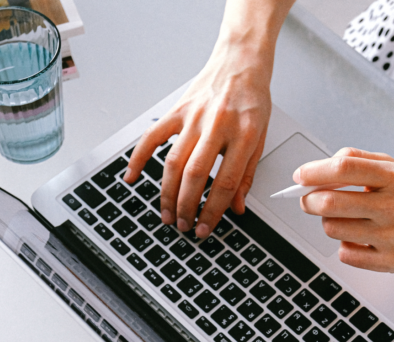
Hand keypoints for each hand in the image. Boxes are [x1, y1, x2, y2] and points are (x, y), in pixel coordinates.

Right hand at [123, 42, 271, 238]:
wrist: (241, 61)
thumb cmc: (252, 98)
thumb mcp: (261, 137)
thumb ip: (246, 174)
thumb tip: (236, 206)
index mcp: (244, 135)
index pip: (224, 183)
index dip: (213, 211)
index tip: (205, 228)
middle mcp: (218, 126)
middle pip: (195, 175)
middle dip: (187, 206)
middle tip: (183, 225)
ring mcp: (195, 117)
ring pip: (173, 162)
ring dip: (167, 193)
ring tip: (167, 214)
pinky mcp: (178, 110)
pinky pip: (152, 137)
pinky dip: (139, 158)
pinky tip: (133, 176)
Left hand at [297, 148, 393, 272]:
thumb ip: (358, 159)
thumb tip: (321, 166)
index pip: (343, 168)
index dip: (314, 171)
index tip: (300, 176)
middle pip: (330, 202)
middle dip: (308, 200)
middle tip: (307, 199)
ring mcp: (392, 236)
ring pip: (332, 228)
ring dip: (328, 222)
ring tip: (344, 218)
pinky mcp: (390, 262)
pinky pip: (345, 254)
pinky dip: (345, 245)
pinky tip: (360, 238)